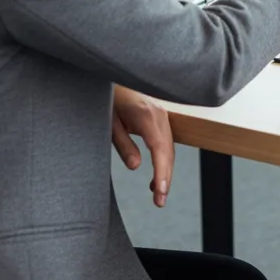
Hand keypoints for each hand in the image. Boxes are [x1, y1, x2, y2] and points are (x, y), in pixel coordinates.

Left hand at [112, 86, 173, 207]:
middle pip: (168, 150)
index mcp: (147, 115)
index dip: (162, 172)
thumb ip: (124, 145)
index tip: (160, 192)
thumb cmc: (110, 98)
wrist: (115, 77)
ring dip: (165, 171)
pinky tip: (154, 178)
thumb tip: (137, 166)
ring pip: (169, 147)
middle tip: (159, 202)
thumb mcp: (110, 123)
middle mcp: (159, 114)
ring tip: (157, 195)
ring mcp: (162, 114)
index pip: (160, 149)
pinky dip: (163, 160)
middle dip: (166, 178)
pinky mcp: (161, 116)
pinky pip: (166, 140)